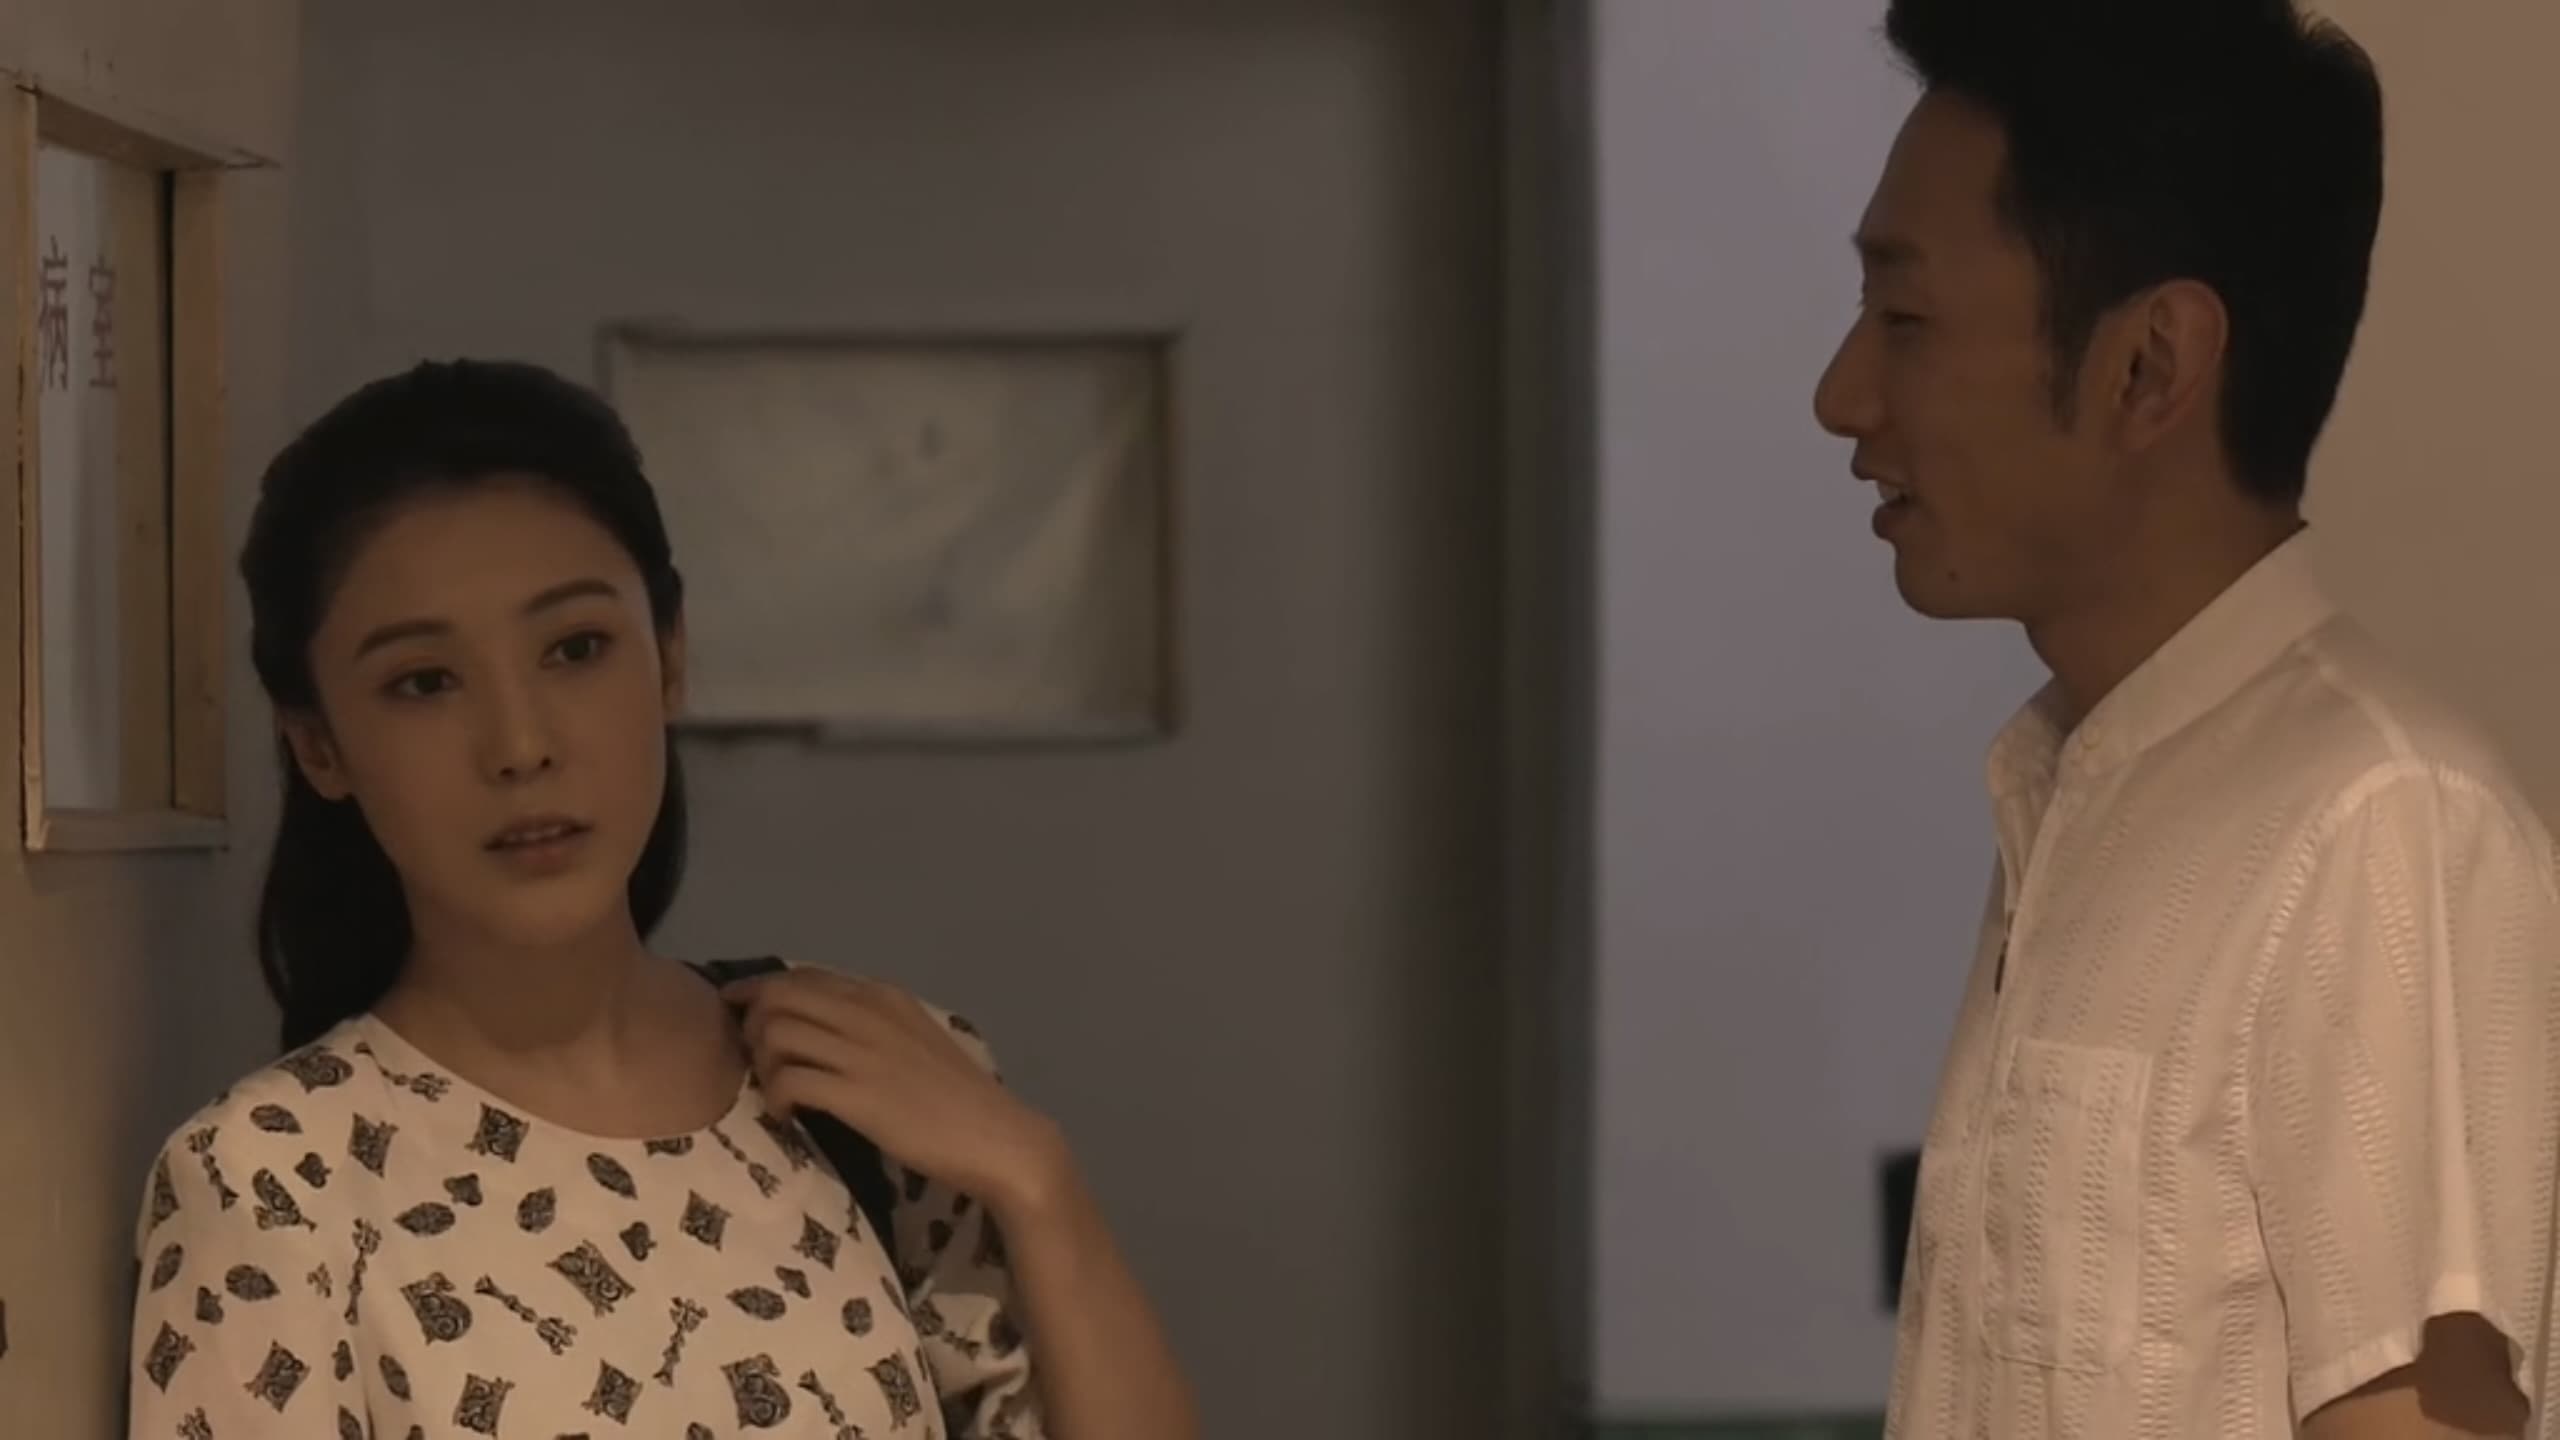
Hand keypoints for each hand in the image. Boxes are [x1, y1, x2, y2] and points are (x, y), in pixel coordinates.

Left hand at [724, 968, 1066, 1216]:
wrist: (994, 1136)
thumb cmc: (957, 1096)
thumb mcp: (916, 1038)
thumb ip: (872, 1025)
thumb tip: (822, 1027)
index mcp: (883, 996)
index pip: (803, 976)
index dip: (761, 989)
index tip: (739, 1009)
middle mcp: (867, 1013)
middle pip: (779, 995)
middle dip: (753, 1023)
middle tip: (758, 1059)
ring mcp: (861, 1052)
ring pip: (776, 1032)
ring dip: (762, 1062)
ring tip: (776, 1089)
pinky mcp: (855, 1094)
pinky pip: (787, 1079)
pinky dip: (776, 1097)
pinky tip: (787, 1115)